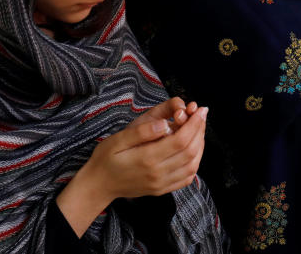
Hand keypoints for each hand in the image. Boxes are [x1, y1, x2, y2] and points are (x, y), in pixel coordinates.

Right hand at [56, 99, 207, 236]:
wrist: (98, 185)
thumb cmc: (106, 158)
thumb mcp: (117, 139)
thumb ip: (142, 132)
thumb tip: (165, 123)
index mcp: (147, 158)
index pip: (181, 140)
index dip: (194, 124)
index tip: (200, 110)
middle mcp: (157, 173)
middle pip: (190, 151)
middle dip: (200, 130)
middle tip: (202, 115)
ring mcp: (161, 184)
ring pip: (193, 165)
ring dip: (201, 145)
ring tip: (199, 128)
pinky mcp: (162, 190)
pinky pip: (187, 178)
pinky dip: (196, 162)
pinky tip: (194, 149)